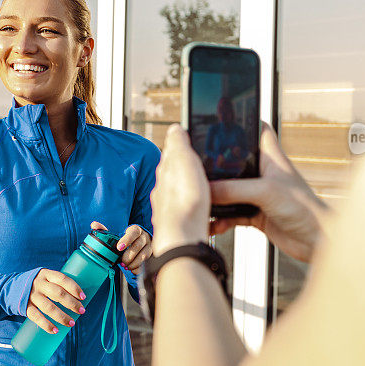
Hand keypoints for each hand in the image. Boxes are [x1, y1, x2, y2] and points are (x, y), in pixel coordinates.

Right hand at [26, 269, 85, 333]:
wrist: (11, 288)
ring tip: (71, 323)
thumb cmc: (37, 285)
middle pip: (58, 293)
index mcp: (46, 274)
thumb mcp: (45, 278)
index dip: (74, 288)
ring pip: (49, 307)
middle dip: (71, 303)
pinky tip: (55, 330)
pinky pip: (37, 317)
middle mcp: (39, 284)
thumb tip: (78, 298)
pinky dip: (47, 325)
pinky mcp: (25, 307)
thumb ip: (57, 284)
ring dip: (62, 317)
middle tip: (81, 311)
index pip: (63, 279)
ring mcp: (31, 295)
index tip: (83, 297)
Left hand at [91, 221, 151, 272]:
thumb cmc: (125, 239)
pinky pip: (146, 264)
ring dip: (133, 263)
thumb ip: (104, 230)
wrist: (139, 244)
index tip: (119, 247)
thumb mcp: (116, 234)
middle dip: (128, 256)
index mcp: (135, 230)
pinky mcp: (151, 256)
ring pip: (144, 256)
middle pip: (138, 246)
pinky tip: (131, 269)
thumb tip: (94, 225)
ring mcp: (149, 246)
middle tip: (121, 261)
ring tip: (125, 266)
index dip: (126, 240)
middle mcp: (144, 237)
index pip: (133, 233)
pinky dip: (137, 268)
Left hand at [150, 124, 210, 255]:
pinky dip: (191, 205)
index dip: (181, 148)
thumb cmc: (185, 200)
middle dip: (183, 168)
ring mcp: (169, 206)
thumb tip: (174, 128)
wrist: (183, 237)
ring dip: (188, 188)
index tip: (188, 143)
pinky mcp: (177, 222)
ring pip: (178, 192)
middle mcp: (164, 188)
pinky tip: (199, 208)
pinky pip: (184, 209)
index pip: (171, 153)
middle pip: (173, 173)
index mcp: (166, 170)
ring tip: (201, 185)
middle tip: (197, 164)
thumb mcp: (184, 160)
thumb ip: (178, 143)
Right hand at [210, 123, 329, 262]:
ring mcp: (258, 194)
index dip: (242, 122)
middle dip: (216, 166)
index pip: (257, 130)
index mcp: (270, 157)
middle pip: (234, 162)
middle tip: (197, 168)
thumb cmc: (306, 210)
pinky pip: (231, 213)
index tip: (220, 119)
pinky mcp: (255, 214)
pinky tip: (215, 224)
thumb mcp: (265, 192)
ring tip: (202, 200)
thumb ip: (234, 189)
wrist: (317, 241)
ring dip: (216, 197)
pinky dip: (221, 219)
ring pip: (229, 190)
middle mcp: (263, 173)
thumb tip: (207, 189)